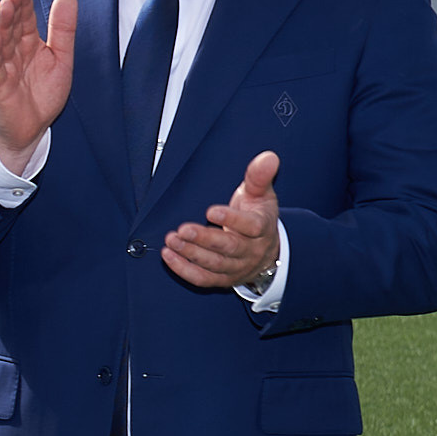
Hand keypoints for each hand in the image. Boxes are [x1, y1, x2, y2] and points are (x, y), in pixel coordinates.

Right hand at [0, 0, 77, 174]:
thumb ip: (63, 29)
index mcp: (29, 44)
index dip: (24, 1)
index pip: (25, 17)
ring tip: (6, 5)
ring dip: (2, 23)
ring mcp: (4, 68)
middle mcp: (14, 53)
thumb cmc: (43, 95)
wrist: (32, 130)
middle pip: (12, 25)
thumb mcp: (62, 58)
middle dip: (13, 7)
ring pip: (1, 41)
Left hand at [164, 151, 281, 288]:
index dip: (231, 220)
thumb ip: (259, 176)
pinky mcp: (223, 279)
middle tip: (182, 229)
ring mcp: (237, 267)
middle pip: (229, 248)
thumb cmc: (257, 215)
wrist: (266, 249)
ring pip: (215, 264)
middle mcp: (252, 251)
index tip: (211, 211)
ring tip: (171, 240)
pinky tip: (168, 256)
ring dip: (191, 254)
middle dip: (204, 239)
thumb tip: (269, 156)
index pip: (251, 226)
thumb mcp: (261, 194)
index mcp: (262, 228)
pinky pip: (203, 279)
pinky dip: (184, 270)